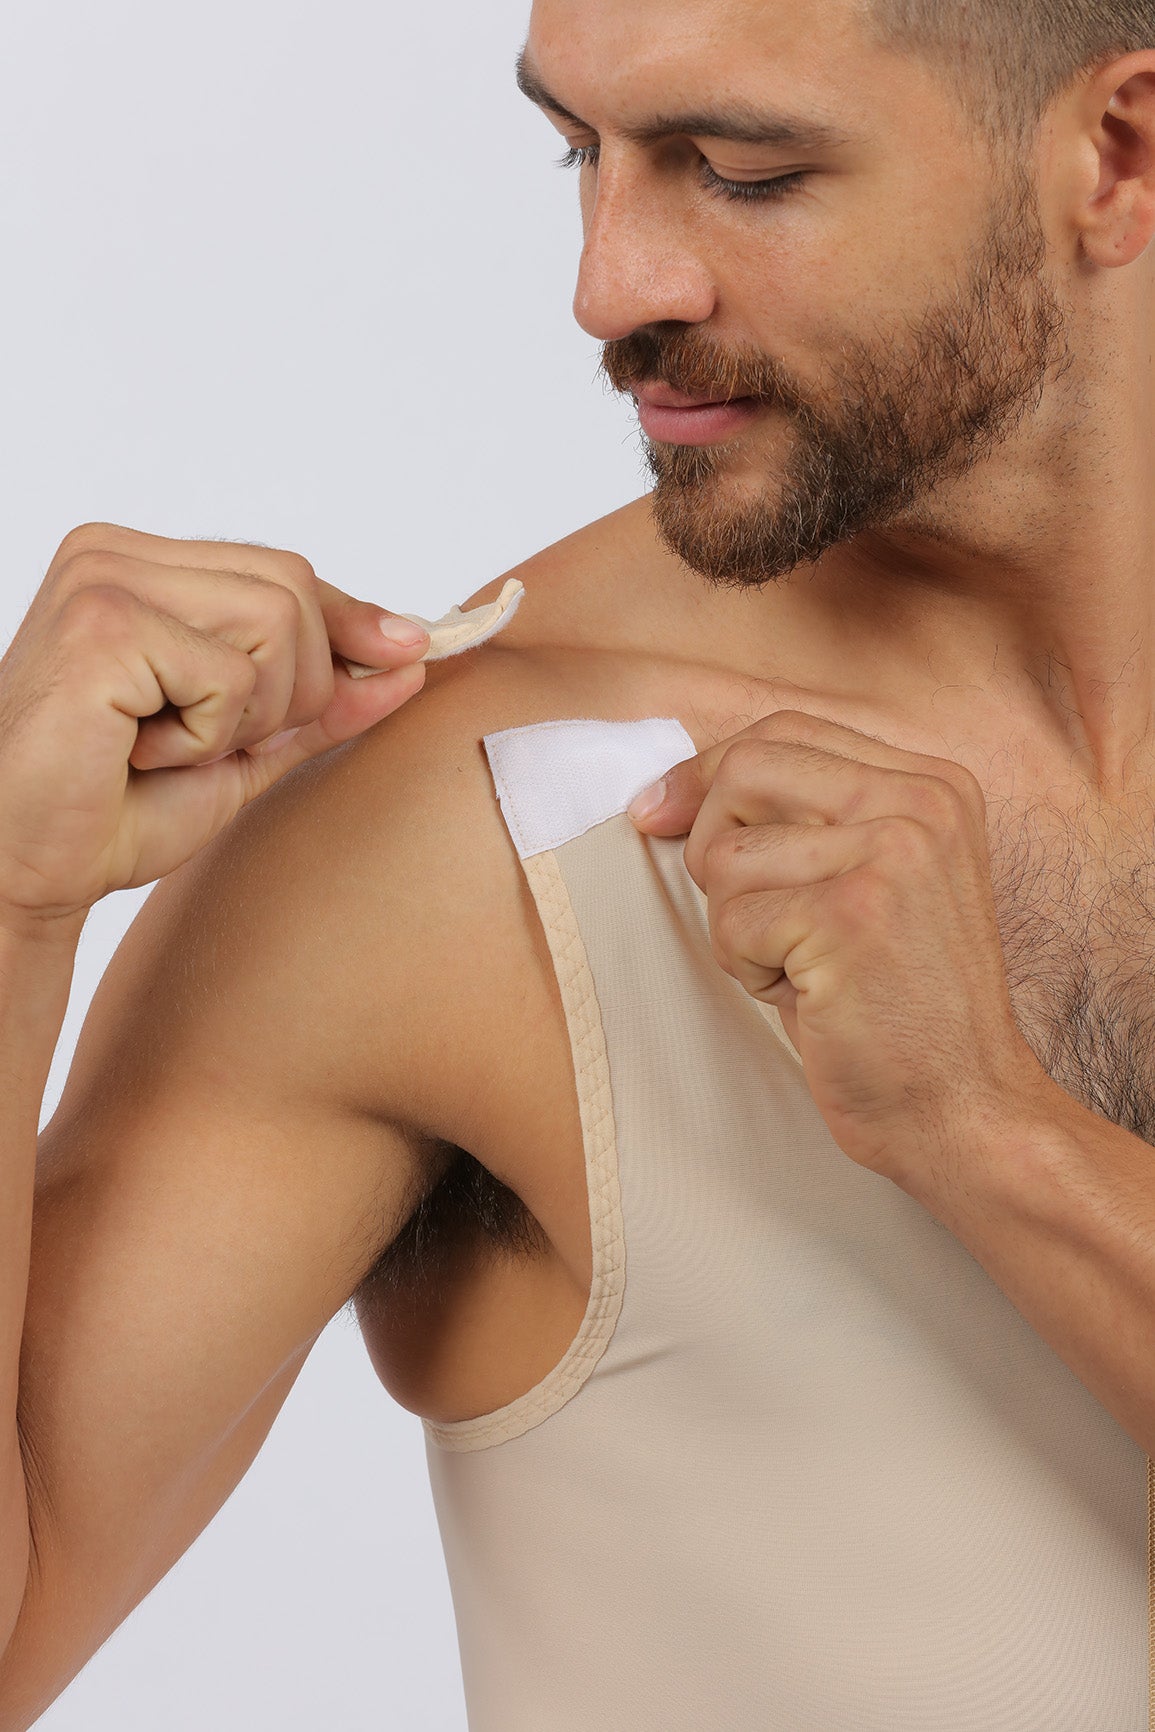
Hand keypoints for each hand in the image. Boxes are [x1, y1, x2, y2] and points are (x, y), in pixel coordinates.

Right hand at [0, 522, 430, 935]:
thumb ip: (319, 701)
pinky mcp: (101, 624)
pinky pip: (230, 674)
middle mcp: (113, 553)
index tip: (409, 653)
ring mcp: (101, 579)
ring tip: (169, 745)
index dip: (352, 620)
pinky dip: (206, 736)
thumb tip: (413, 659)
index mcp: (140, 566)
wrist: (25, 870)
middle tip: (212, 743)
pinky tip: (140, 753)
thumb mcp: (243, 749)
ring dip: (246, 714)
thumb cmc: (111, 811)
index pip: (285, 571)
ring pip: (276, 621)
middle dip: (291, 686)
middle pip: (293, 587)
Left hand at [628, 708, 1056, 1185]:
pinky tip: (809, 996)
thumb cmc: (896, 1006)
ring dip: (738, 926)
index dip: (707, 771)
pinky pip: (732, 922)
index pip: (784, 731)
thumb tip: (663, 795)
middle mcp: (922, 801)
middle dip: (714, 843)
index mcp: (933, 784)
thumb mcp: (870, 882)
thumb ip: (806, 820)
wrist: (964, 1107)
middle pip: (745, 769)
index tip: (658, 814)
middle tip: (754, 915)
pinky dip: (749, 970)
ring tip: (802, 967)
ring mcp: (893, 853)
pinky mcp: (853, 913)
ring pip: (726, 855)